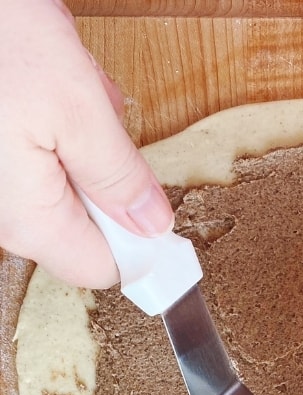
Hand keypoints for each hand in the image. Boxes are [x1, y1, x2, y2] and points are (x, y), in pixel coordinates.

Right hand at [0, 0, 172, 287]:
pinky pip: (38, 161)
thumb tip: (152, 225)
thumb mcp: (78, 106)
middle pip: (83, 228)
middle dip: (105, 176)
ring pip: (64, 188)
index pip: (99, 269)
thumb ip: (119, 176)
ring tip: (61, 88)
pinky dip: (54, 128)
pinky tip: (43, 86)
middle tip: (94, 119)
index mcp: (28, 216)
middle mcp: (3, 214)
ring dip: (81, 143)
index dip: (137, 244)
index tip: (155, 210)